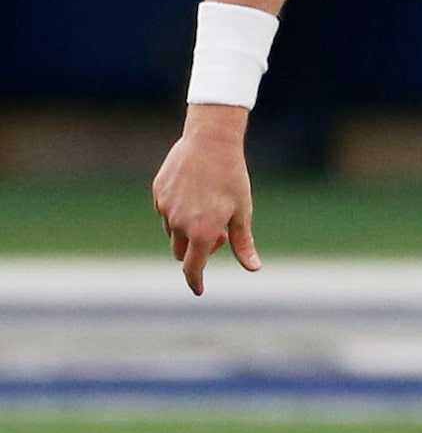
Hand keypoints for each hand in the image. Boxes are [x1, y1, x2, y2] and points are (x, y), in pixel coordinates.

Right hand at [151, 106, 259, 295]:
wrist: (210, 142)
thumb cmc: (232, 179)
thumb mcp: (242, 212)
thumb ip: (244, 244)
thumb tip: (253, 268)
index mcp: (201, 232)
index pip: (192, 268)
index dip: (195, 281)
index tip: (198, 289)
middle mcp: (179, 223)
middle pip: (182, 252)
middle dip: (198, 250)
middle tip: (220, 233)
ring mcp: (165, 207)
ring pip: (173, 231)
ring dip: (188, 230)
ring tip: (209, 209)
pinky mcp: (158, 192)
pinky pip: (166, 211)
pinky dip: (179, 212)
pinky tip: (195, 194)